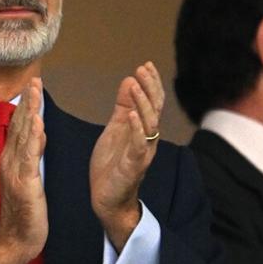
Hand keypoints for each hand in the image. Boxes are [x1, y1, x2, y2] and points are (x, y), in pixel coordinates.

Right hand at [0, 78, 47, 263]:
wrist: (15, 240)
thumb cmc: (23, 214)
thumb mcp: (28, 179)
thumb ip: (31, 154)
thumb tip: (37, 133)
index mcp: (12, 160)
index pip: (19, 127)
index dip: (26, 105)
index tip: (33, 85)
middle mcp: (10, 162)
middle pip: (19, 125)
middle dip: (27, 101)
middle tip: (34, 78)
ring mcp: (15, 171)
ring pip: (22, 135)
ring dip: (29, 111)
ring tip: (35, 90)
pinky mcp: (24, 183)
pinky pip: (28, 156)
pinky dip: (32, 137)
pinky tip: (36, 121)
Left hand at [89, 61, 162, 249]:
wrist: (108, 199)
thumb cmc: (112, 165)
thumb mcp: (115, 129)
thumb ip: (122, 107)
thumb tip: (129, 80)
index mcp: (143, 130)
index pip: (151, 102)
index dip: (150, 83)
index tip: (145, 65)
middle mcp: (147, 139)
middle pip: (154, 109)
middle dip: (149, 88)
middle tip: (143, 69)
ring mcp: (142, 152)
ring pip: (149, 124)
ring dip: (143, 103)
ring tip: (136, 85)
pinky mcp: (134, 166)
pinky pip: (138, 145)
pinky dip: (136, 129)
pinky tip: (132, 115)